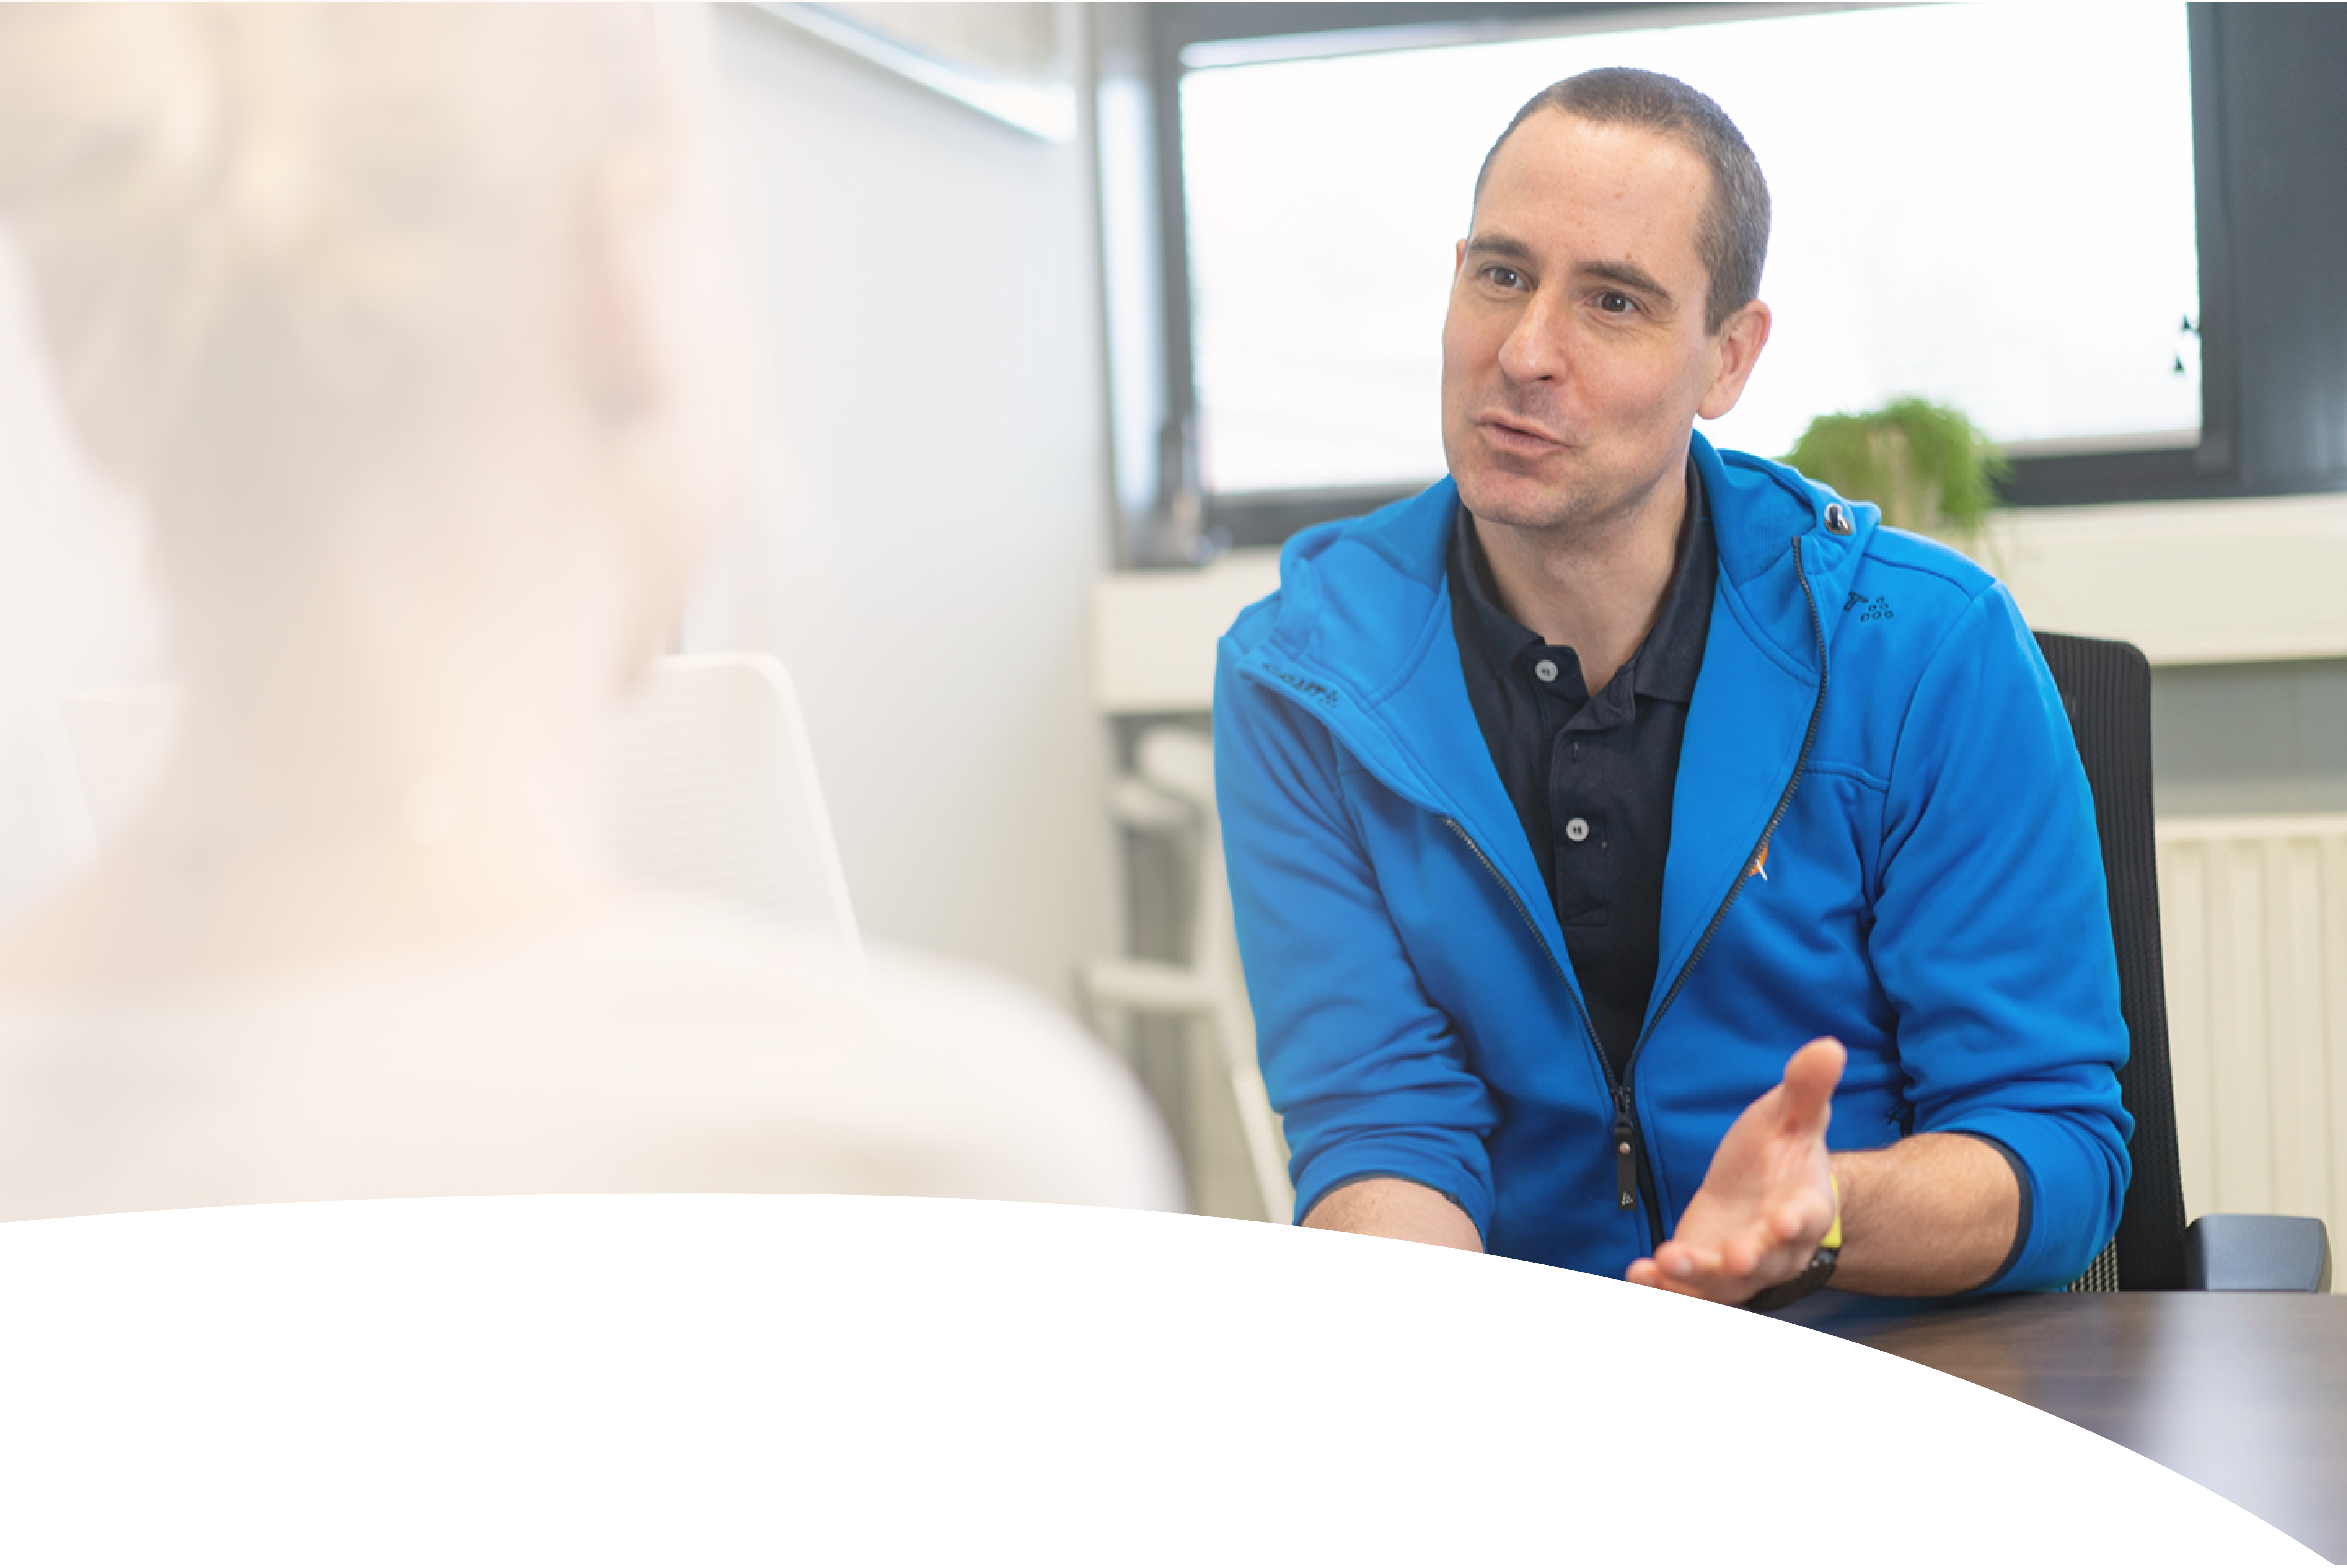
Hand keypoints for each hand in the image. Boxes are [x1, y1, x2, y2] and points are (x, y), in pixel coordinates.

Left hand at [1626, 1037, 1844, 1304]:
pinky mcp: (1705, 1275)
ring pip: (1723, 1283)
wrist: (1759, 1186)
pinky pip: (1687, 1290)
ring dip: (1695, 1278)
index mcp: (1806, 1207)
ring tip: (1665, 1264)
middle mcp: (1777, 1248)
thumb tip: (1829, 1046)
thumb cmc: (1780, 1152)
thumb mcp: (1791, 1115)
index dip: (1796, 1220)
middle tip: (1732, 1257)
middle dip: (1747, 1261)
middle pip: (1765, 1262)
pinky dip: (1663, 1289)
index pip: (1807, 1217)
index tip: (1784, 1220)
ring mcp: (1740, 1267)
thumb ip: (1807, 1088)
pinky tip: (1637, 1276)